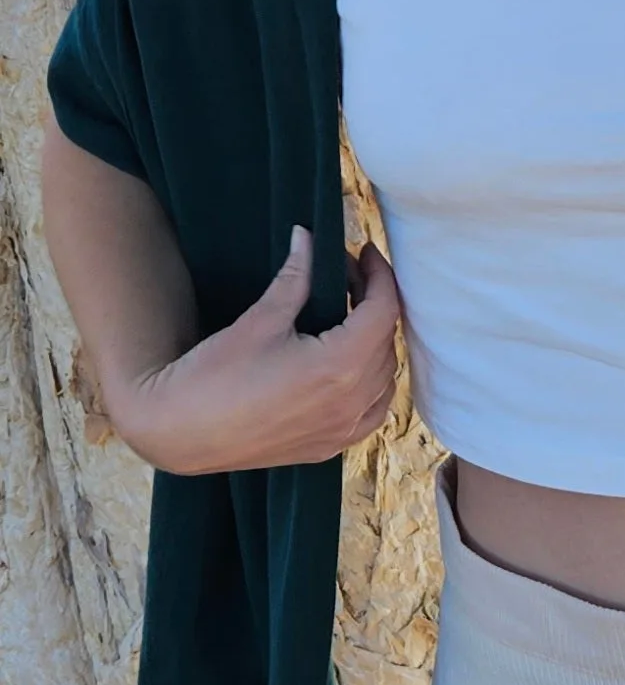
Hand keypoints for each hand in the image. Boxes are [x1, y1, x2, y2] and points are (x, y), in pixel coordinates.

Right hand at [115, 226, 403, 475]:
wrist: (178, 433)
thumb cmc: (214, 376)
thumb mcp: (260, 320)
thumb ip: (295, 277)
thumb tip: (306, 236)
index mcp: (340, 366)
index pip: (384, 311)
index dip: (380, 275)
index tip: (367, 253)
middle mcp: (352, 403)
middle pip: (385, 341)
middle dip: (373, 302)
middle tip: (347, 275)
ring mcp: (342, 431)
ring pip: (384, 378)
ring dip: (375, 343)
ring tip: (350, 315)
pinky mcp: (327, 448)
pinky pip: (371, 412)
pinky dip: (372, 384)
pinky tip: (352, 367)